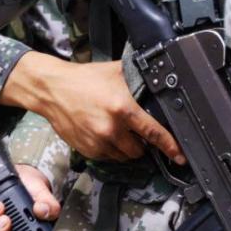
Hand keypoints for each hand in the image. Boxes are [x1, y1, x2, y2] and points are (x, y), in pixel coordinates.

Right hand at [0, 54, 181, 163]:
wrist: (51, 89)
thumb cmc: (82, 79)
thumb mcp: (114, 73)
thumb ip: (137, 79)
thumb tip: (158, 79)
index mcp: (122, 108)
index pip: (154, 134)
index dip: (170, 147)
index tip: (179, 156)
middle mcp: (111, 128)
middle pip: (140, 150)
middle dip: (141, 143)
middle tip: (133, 131)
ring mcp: (98, 141)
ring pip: (124, 156)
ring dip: (125, 148)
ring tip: (116, 131)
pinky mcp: (87, 149)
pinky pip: (107, 157)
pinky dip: (109, 149)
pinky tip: (102, 133)